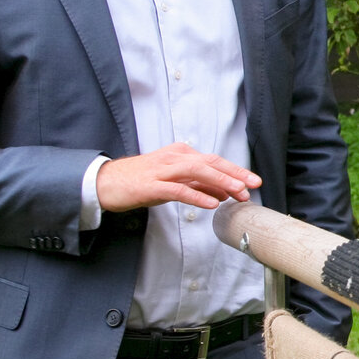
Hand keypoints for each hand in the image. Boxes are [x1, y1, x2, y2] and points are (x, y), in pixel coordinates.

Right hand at [96, 143, 260, 212]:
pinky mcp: (150, 185)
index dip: (235, 170)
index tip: (253, 181)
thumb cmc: (140, 182)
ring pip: (197, 171)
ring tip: (238, 192)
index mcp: (180, 154)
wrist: (104, 183)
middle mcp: (173, 158)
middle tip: (254, 185)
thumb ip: (198, 185)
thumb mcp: (173, 182)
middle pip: (210, 162)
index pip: (214, 160)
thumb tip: (225, 191)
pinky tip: (211, 203)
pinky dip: (197, 195)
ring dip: (220, 181)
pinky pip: (178, 189)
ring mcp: (162, 170)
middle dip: (235, 173)